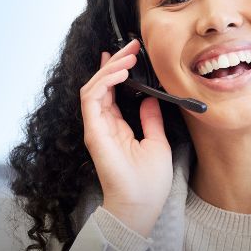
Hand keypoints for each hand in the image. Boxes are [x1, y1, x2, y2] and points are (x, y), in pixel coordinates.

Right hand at [80, 39, 172, 236]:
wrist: (140, 205)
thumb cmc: (149, 183)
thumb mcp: (157, 143)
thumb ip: (151, 120)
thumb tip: (150, 98)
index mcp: (118, 128)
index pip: (112, 92)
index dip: (120, 70)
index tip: (133, 54)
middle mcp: (104, 125)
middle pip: (102, 85)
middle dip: (115, 62)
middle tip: (132, 45)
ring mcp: (96, 127)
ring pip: (94, 86)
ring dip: (110, 67)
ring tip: (128, 54)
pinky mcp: (94, 131)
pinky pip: (92, 97)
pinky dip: (104, 81)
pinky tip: (121, 71)